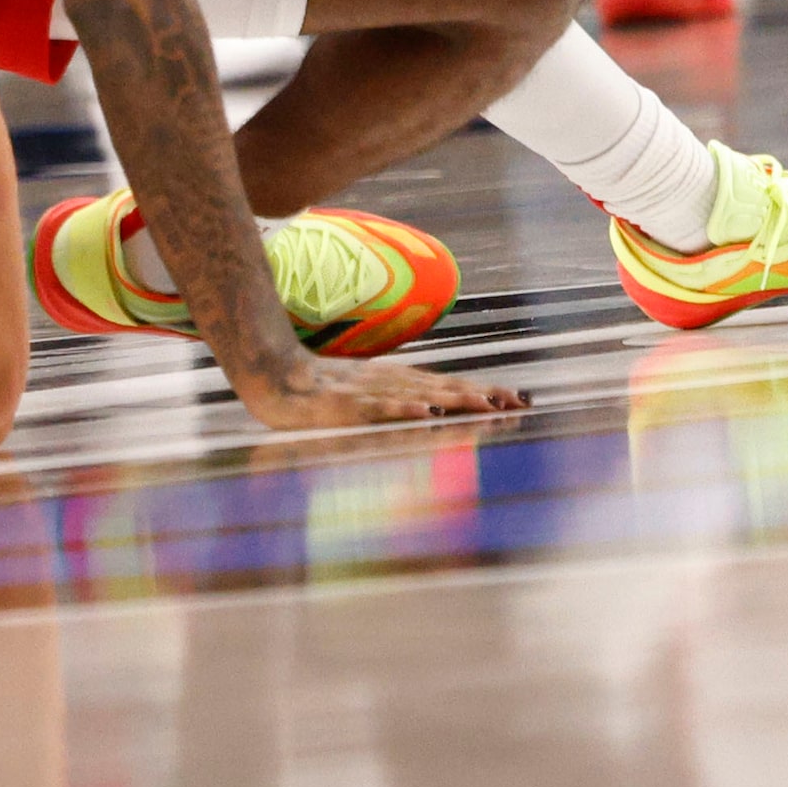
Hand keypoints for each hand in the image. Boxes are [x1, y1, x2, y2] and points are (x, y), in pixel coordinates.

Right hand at [234, 350, 527, 429]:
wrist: (268, 373)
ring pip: (418, 394)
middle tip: (519, 402)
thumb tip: (430, 408)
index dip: (481, 390)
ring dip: (455, 399)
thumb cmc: (311, 388)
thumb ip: (391, 400)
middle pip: (441, 387)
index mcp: (393, 380)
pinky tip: (426, 412)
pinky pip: (377, 407)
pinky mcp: (344, 404)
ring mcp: (366, 391)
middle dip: (483, 395)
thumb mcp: (359, 394)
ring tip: (488, 405)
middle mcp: (387, 382)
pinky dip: (403, 408)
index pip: (445, 384)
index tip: (515, 397)